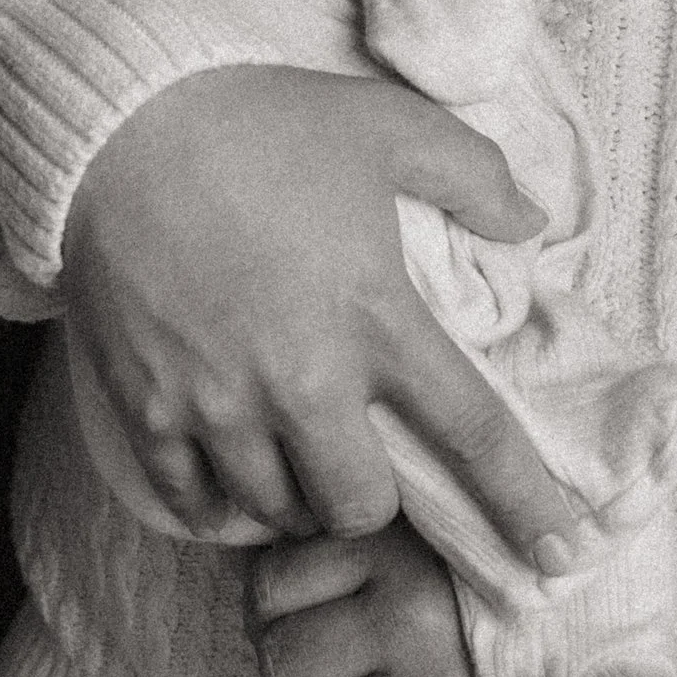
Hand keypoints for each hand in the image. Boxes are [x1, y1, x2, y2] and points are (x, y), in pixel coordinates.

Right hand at [62, 67, 585, 558]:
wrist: (117, 123)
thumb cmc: (261, 121)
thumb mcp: (386, 123)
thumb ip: (474, 176)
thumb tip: (533, 225)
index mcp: (375, 315)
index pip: (472, 432)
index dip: (523, 502)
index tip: (559, 555)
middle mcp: (302, 378)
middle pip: (361, 507)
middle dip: (370, 501)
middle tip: (356, 460)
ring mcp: (219, 402)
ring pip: (277, 512)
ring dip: (294, 499)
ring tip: (288, 460)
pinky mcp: (148, 407)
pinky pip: (191, 502)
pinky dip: (216, 502)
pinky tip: (225, 475)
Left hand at [245, 520, 519, 676]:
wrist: (623, 650)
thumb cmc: (508, 593)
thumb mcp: (439, 536)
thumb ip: (358, 540)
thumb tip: (261, 580)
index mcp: (398, 553)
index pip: (268, 590)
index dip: (281, 608)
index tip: (322, 611)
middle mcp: (408, 622)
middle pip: (281, 664)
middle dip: (308, 671)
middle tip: (355, 667)